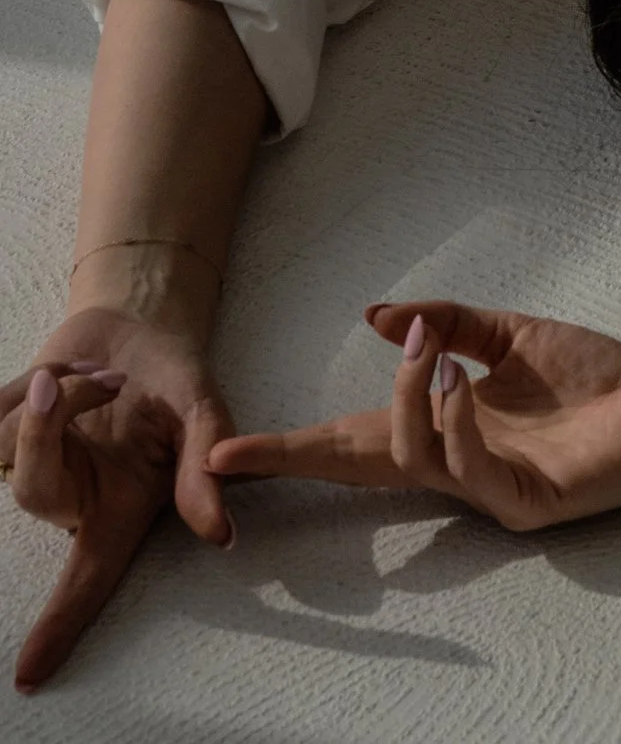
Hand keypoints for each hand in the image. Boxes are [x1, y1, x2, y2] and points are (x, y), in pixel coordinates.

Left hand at [3, 308, 235, 692]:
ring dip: (56, 392)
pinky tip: (64, 372)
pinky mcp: (7, 429)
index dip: (59, 627)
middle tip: (97, 382)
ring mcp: (33, 463)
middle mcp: (71, 497)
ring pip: (8, 445)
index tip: (29, 675)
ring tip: (100, 374)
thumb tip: (219, 532)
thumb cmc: (174, 380)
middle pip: (32, 492)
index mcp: (117, 509)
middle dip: (48, 428)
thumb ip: (203, 464)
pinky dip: (32, 380)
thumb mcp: (201, 410)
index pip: (87, 580)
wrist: (138, 325)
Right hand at [210, 304, 620, 532]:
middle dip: (296, 458)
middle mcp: (452, 464)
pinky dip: (454, 421)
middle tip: (240, 447)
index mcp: (444, 426)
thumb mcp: (510, 335)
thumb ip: (446, 325)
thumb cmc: (593, 379)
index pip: (354, 438)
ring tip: (429, 353)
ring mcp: (484, 489)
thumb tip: (379, 316)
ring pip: (408, 458)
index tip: (227, 447)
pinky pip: (467, 470)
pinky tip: (462, 384)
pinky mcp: (522, 502)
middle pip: (357, 465)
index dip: (294, 445)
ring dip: (407, 397)